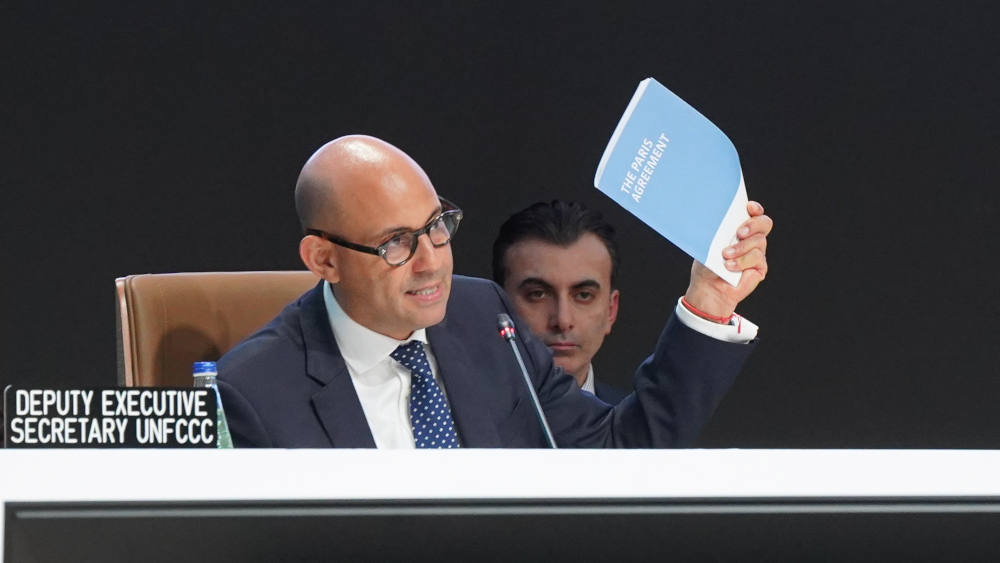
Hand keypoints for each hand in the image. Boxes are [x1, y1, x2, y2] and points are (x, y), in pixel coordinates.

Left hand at [683, 200, 771, 318]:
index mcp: (739, 227)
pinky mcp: (760, 266)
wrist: (708, 287)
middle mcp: (751, 238)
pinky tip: (730, 266)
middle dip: (753, 225)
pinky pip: (757, 258)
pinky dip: (742, 261)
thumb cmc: (708, 263)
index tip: (749, 207)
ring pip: (759, 241)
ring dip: (741, 247)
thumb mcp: (710, 243)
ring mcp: (757, 252)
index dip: (755, 208)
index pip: (754, 213)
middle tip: (739, 233)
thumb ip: (720, 230)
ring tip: (726, 255)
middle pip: (764, 223)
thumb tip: (721, 219)